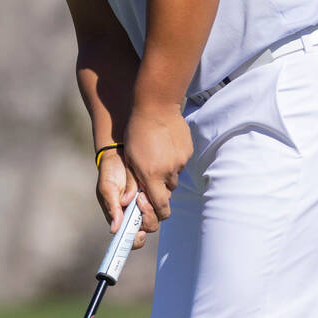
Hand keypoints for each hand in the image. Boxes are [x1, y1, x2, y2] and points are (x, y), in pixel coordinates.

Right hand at [96, 150, 152, 248]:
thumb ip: (112, 207)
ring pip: (158, 214)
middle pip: (149, 226)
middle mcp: (135, 214)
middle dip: (147, 216)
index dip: (136, 241)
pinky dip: (158, 195)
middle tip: (140, 199)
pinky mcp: (155, 194)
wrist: (119, 154)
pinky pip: (163, 199)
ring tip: (141, 191)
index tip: (139, 233)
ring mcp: (146, 204)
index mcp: (121, 218)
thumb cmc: (109, 173)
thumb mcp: (107, 188)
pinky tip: (147, 185)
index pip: (130, 239)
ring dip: (152, 205)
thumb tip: (114, 229)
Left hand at [122, 103, 191, 225]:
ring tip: (157, 156)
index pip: (161, 207)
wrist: (156, 106)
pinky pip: (181, 162)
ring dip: (167, 173)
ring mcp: (181, 161)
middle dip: (160, 189)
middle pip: (168, 192)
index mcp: (152, 175)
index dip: (157, 212)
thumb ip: (135, 181)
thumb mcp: (130, 158)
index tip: (150, 206)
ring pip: (174, 176)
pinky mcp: (188, 151)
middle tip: (151, 176)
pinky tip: (165, 146)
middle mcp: (169, 171)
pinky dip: (173, 159)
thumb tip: (134, 200)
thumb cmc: (136, 131)